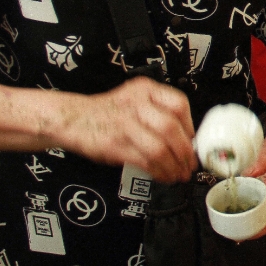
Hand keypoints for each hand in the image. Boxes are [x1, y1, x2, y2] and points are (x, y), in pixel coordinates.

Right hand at [64, 77, 195, 182]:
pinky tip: (162, 175)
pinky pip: (144, 161)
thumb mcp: (136, 100)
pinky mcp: (114, 145)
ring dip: (173, 166)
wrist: (72, 117)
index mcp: (145, 90)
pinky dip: (157, 171)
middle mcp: (136, 104)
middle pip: (171, 129)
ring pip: (160, 148)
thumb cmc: (108, 112)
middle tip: (189, 164)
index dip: (189, 127)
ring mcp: (124, 124)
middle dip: (185, 152)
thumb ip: (160, 113)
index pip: (179, 105)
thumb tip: (186, 139)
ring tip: (178, 174)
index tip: (193, 142)